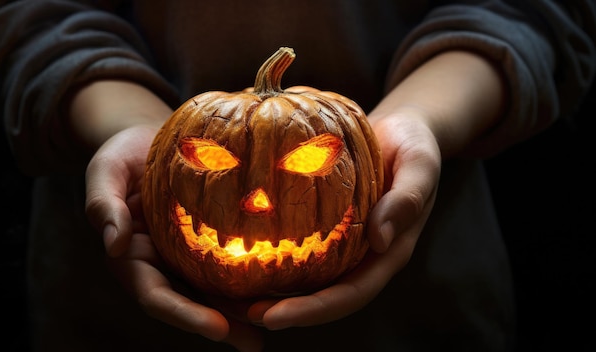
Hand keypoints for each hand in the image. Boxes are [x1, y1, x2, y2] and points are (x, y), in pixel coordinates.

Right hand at [84, 125, 264, 351]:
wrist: (145, 138)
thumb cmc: (121, 154)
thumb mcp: (105, 172)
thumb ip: (104, 205)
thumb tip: (112, 247)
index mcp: (131, 258)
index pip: (156, 296)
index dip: (185, 315)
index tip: (217, 328)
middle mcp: (159, 264)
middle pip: (190, 303)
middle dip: (221, 325)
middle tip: (254, 344)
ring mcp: (183, 255)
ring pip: (212, 289)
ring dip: (240, 311)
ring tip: (277, 322)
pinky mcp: (204, 240)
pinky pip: (226, 262)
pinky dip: (248, 277)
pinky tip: (278, 285)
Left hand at [246, 110, 440, 328]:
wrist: (401, 131)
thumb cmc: (414, 145)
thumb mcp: (420, 165)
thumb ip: (408, 199)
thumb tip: (381, 240)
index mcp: (389, 252)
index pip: (351, 294)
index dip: (314, 310)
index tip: (274, 317)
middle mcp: (365, 256)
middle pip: (326, 297)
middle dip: (289, 311)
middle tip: (246, 313)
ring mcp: (349, 243)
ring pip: (313, 279)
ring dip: (280, 293)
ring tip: (239, 297)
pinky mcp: (333, 226)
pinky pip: (307, 250)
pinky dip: (281, 260)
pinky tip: (250, 258)